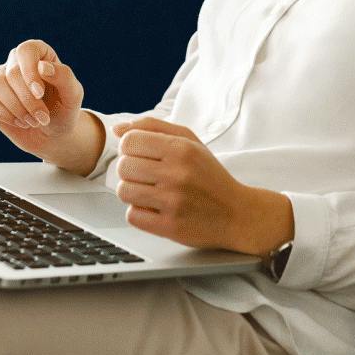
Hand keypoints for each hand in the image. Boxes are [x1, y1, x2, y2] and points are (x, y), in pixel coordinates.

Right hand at [0, 40, 84, 159]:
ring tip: (33, 121)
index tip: (40, 94)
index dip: (30, 72)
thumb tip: (42, 66)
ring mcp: (0, 77)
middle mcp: (16, 61)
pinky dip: (5, 115)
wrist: (53, 133)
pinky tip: (20, 121)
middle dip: (28, 100)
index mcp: (38, 53)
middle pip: (12, 73)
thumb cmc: (64, 109)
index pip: (26, 50)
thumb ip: (63, 76)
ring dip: (17, 108)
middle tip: (43, 118)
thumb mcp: (73, 95)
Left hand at [111, 117, 251, 250]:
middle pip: (123, 166)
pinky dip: (140, 213)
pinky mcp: (170, 226)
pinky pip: (133, 216)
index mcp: (181, 148)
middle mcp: (177, 173)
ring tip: (150, 192)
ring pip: (124, 191)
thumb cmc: (209, 176)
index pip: (129, 141)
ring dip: (133, 192)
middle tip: (147, 175)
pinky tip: (155, 209)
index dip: (130, 148)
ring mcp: (173, 201)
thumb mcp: (190, 141)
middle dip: (130, 171)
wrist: (237, 214)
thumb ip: (153, 127)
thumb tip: (117, 129)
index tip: (141, 155)